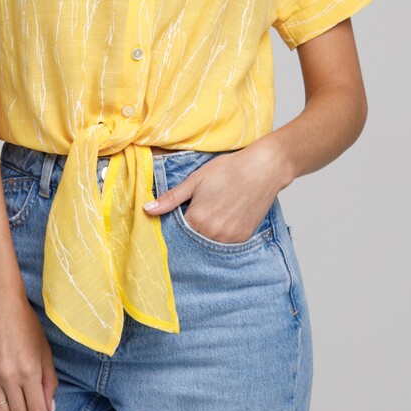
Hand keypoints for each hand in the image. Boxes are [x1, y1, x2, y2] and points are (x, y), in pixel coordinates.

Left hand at [144, 138, 287, 242]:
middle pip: (192, 238)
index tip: (183, 211)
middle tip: (202, 208)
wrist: (263, 168)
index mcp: (196, 220)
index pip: (177, 231)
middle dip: (192, 228)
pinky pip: (225, 243)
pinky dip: (221, 233)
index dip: (177, 221)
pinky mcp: (243, 238)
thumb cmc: (229, 170)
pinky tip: (226, 216)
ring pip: (208, 242)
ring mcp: (229, 238)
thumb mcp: (195, 180)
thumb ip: (171, 198)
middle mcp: (212, 234)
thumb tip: (146, 210)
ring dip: (206, 232)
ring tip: (215, 210)